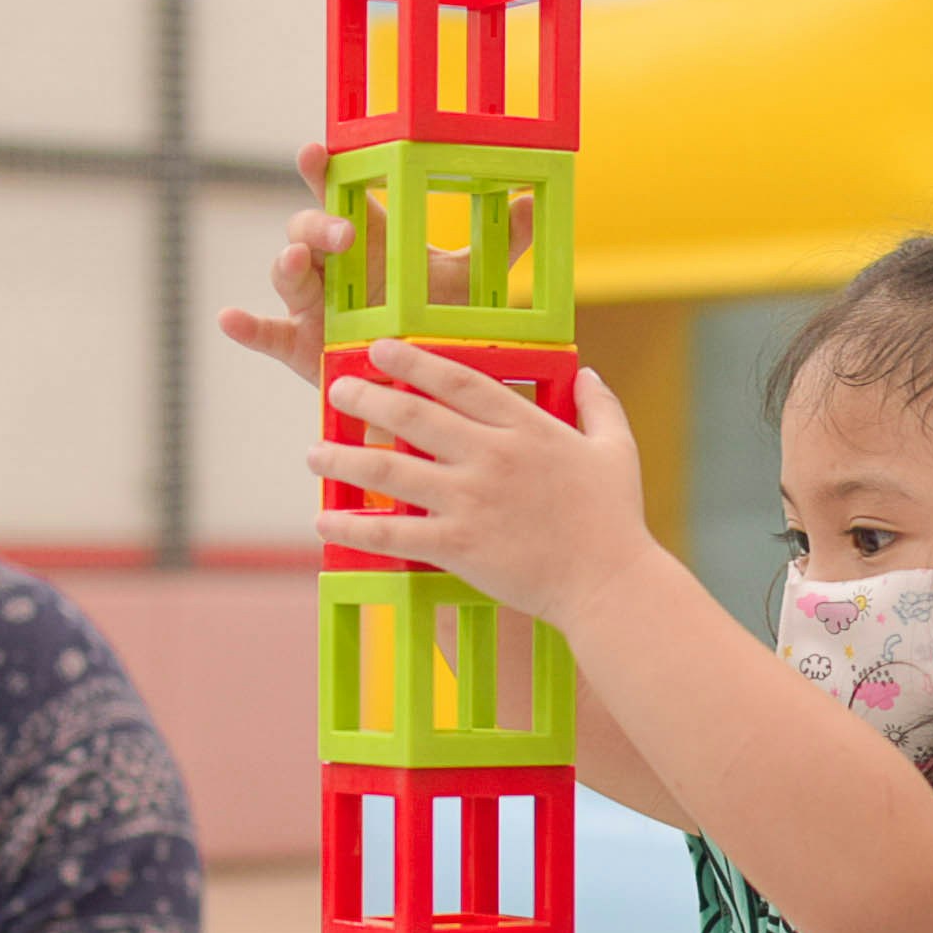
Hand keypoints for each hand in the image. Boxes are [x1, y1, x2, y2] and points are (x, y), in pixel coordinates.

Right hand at [218, 143, 533, 384]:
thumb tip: (537, 201)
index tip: (317, 149)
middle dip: (317, 223)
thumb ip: (501, 242)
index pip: (340, 190)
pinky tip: (230, 319)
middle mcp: (333, 265)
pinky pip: (266, 333)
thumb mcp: (468, 280)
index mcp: (367, 236)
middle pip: (308, 228)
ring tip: (294, 261)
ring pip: (287, 275)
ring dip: (286, 264)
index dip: (324, 168)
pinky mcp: (299, 345)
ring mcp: (312, 304)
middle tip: (341, 230)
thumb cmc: (434, 318)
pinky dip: (246, 326)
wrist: (425, 382)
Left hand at [311, 342, 656, 626]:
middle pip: (413, 415)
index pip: (458, 380)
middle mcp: (492, 456)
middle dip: (366, 398)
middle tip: (337, 390)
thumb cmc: (616, 520)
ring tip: (314, 453)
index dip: (414, 361)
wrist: (610, 584)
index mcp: (527, 427)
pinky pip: (392, 534)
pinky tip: (326, 522)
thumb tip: (589, 372)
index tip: (381, 348)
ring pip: (390, 470)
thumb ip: (600, 407)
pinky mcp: (458, 545)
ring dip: (344, 458)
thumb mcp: (618, 451)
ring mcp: (471, 500)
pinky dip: (354, 528)